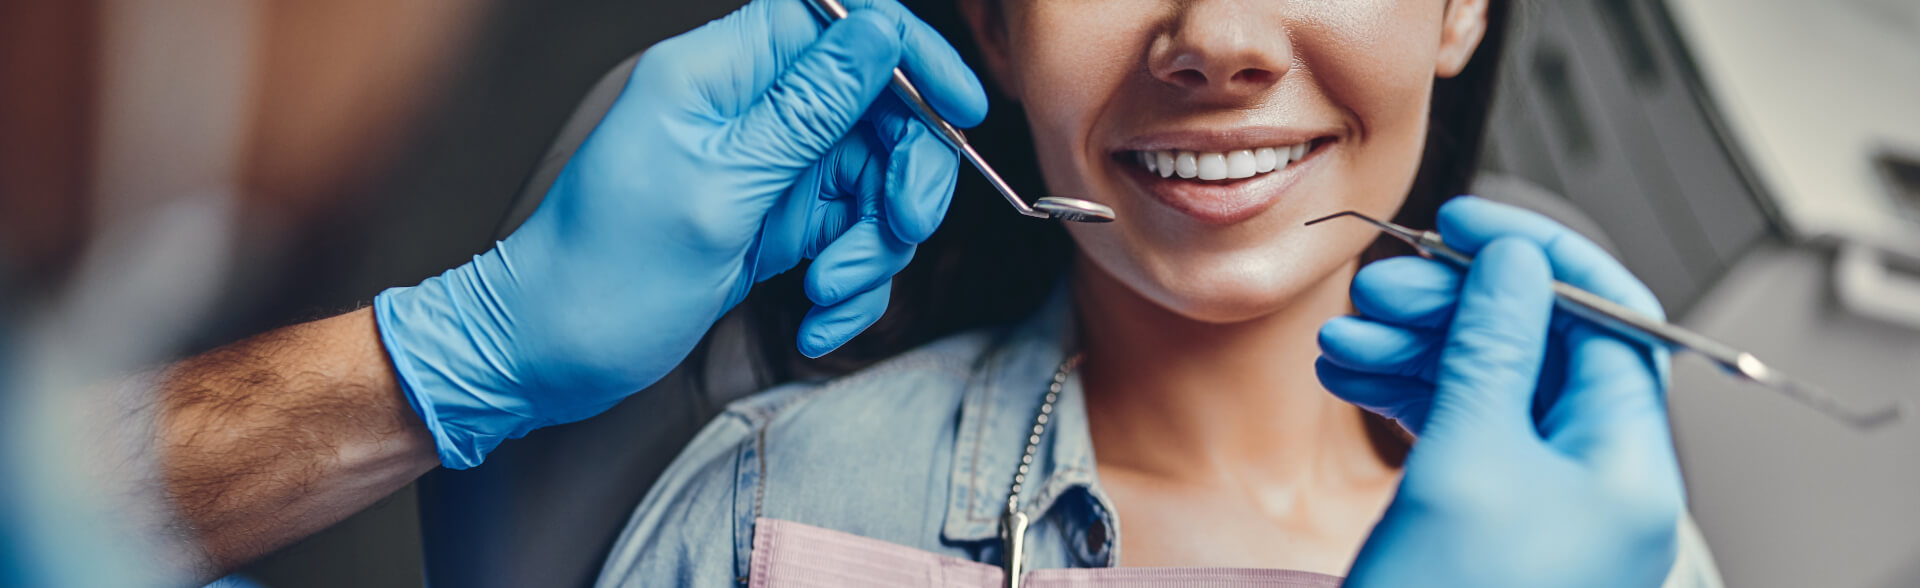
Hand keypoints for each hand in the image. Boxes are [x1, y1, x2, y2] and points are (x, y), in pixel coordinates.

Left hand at [373, 0, 986, 467]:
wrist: (548, 357)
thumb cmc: (604, 274)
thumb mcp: (719, 189)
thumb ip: (808, 109)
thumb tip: (879, 30)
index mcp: (719, 73)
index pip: (839, 20)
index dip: (909, 53)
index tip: (958, 110)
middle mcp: (748, 111)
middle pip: (876, 109)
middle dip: (902, 177)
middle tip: (897, 231)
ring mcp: (765, 168)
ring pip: (871, 183)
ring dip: (872, 248)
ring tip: (827, 293)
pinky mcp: (773, 222)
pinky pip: (847, 237)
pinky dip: (847, 284)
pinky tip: (813, 319)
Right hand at [1318, 197, 1683, 587]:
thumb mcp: (1467, 464)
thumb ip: (1490, 350)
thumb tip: (1513, 264)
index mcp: (1622, 467)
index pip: (1606, 320)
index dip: (1536, 257)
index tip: (1467, 223)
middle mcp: (1591, 481)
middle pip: (1536, 347)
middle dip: (1454, 307)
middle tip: (1381, 289)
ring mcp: (1537, 503)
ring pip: (1483, 384)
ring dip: (1413, 348)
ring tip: (1343, 340)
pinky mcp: (1484, 521)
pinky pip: (1452, 429)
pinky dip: (1401, 392)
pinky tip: (1348, 377)